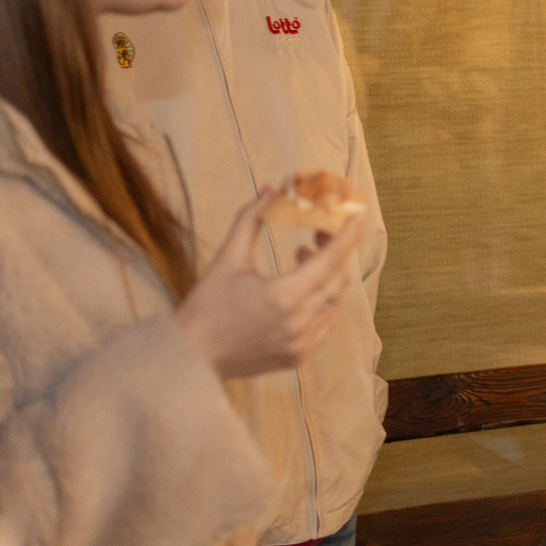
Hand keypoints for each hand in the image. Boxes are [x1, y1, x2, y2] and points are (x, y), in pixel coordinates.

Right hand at [174, 193, 362, 378]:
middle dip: (333, 252)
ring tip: (301, 260)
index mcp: (285, 295)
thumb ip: (250, 220)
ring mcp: (302, 343)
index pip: (331, 258)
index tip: (354, 217)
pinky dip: (321, 302)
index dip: (347, 235)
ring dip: (326, 277)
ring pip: (334, 301)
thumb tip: (269, 189)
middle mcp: (300, 322)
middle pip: (338, 278)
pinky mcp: (299, 356)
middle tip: (315, 235)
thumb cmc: (205, 306)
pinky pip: (325, 323)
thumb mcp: (227, 259)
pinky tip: (302, 291)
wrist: (190, 357)